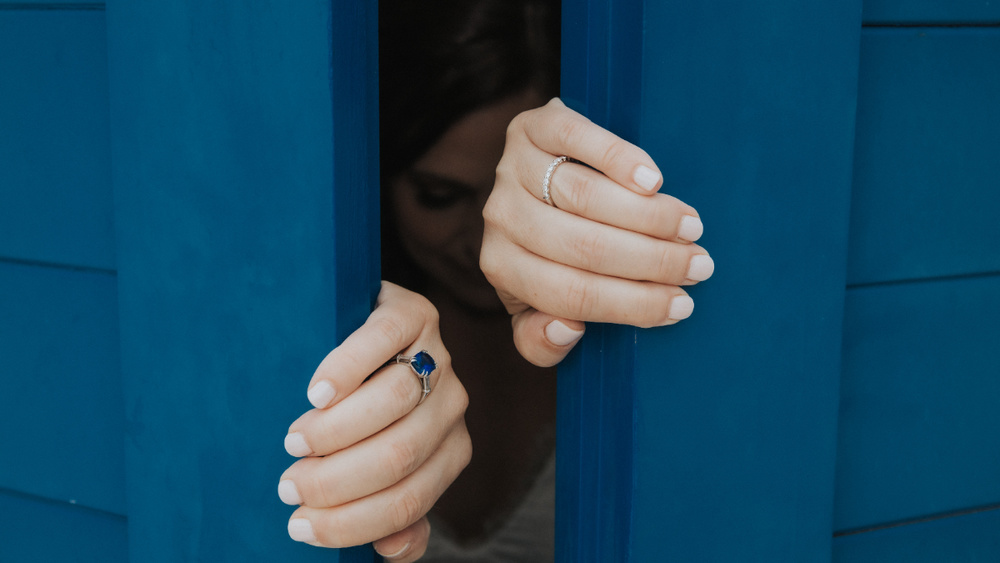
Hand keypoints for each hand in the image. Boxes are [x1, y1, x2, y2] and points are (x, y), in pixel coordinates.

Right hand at [278, 281, 470, 561]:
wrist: (363, 329)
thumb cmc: (365, 410)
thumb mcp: (381, 464)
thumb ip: (393, 512)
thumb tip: (392, 549)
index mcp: (449, 451)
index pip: (408, 500)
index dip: (351, 521)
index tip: (299, 524)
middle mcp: (451, 406)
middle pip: (399, 454)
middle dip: (336, 481)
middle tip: (290, 484)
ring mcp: (436, 355)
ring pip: (394, 402)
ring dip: (336, 431)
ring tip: (297, 440)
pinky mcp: (412, 313)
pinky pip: (383, 341)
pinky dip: (346, 370)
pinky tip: (317, 393)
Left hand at [480, 98, 713, 366]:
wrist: (530, 171)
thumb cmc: (545, 248)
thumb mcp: (535, 305)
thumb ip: (541, 338)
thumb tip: (567, 331)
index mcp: (502, 268)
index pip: (570, 295)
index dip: (631, 304)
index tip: (681, 306)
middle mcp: (499, 218)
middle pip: (583, 246)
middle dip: (651, 261)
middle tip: (698, 266)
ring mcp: (513, 168)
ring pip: (585, 197)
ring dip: (647, 216)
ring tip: (689, 227)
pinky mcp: (533, 125)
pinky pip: (574, 139)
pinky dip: (617, 159)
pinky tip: (653, 180)